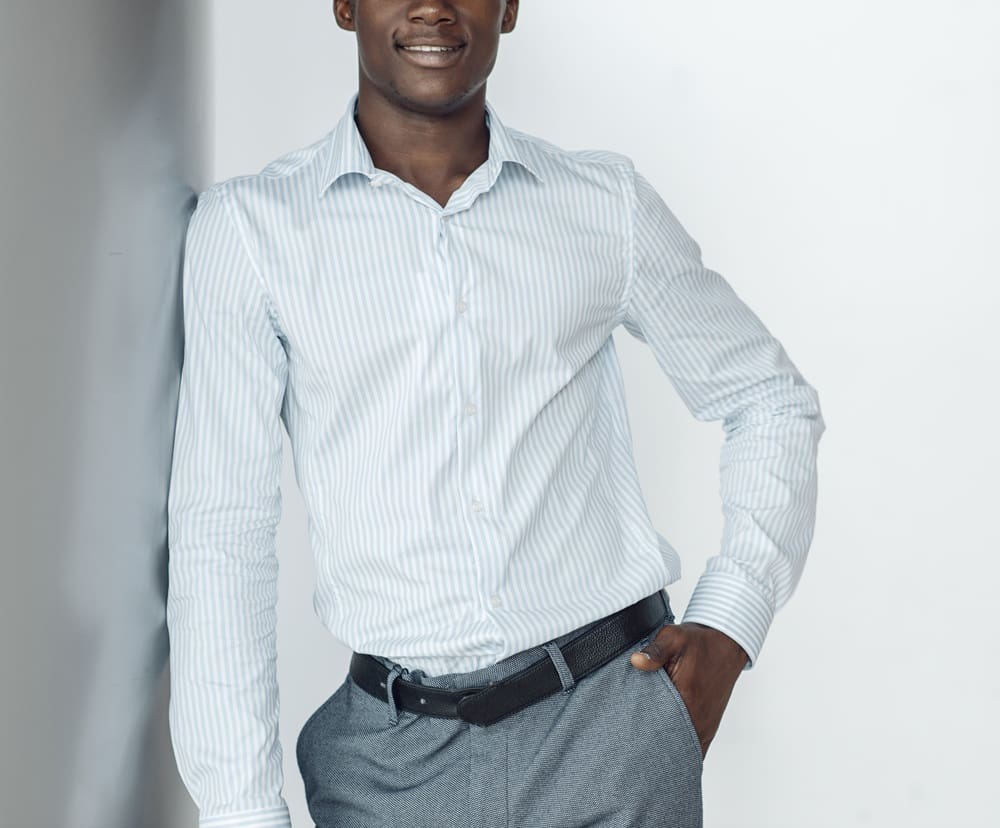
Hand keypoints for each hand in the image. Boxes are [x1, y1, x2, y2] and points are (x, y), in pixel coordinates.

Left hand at [629, 622, 747, 757]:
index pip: (659, 726)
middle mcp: (698, 717)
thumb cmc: (699, 642)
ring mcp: (705, 725)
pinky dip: (680, 749)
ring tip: (645, 749)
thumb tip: (636, 660)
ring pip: (683, 749)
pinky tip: (664, 747)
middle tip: (633, 746)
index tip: (629, 737)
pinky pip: (694, 747)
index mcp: (687, 696)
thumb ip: (655, 650)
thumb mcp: (675, 638)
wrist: (726, 645)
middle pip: (670, 744)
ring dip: (666, 748)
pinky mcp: (709, 726)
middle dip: (651, 746)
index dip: (643, 733)